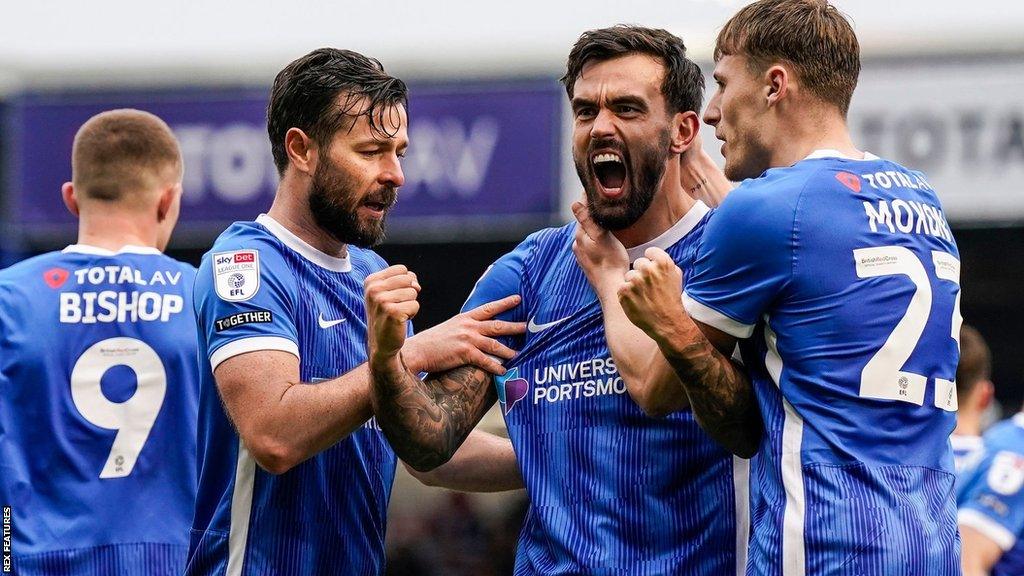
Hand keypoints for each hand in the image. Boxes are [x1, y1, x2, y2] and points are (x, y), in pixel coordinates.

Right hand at [365, 265, 421, 363]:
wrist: (381, 343)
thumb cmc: (387, 315)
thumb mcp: (389, 293)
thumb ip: (404, 281)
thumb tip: (416, 285)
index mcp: (371, 281)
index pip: (402, 269)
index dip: (405, 283)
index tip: (394, 296)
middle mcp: (374, 289)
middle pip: (409, 279)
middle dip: (408, 293)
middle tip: (396, 306)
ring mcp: (381, 301)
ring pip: (413, 292)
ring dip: (410, 304)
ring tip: (397, 314)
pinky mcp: (392, 312)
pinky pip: (415, 305)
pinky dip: (412, 314)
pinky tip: (400, 321)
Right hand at [404, 295, 524, 375]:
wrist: (417, 351)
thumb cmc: (430, 342)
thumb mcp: (449, 328)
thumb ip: (463, 328)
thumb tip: (475, 332)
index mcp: (464, 318)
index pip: (489, 308)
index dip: (505, 303)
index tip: (518, 298)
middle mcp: (468, 326)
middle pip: (497, 325)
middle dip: (515, 326)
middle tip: (528, 327)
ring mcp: (467, 339)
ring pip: (495, 344)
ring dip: (509, 350)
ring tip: (520, 354)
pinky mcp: (465, 353)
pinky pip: (486, 361)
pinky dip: (496, 366)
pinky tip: (504, 371)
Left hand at [571, 201, 628, 296]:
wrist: (613, 289)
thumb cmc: (611, 262)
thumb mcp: (601, 237)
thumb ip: (587, 220)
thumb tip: (575, 203)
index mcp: (579, 236)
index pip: (582, 211)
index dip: (590, 199)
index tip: (596, 187)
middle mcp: (578, 245)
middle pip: (585, 223)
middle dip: (592, 212)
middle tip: (603, 199)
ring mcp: (583, 256)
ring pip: (588, 235)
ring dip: (594, 226)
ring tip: (605, 217)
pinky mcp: (590, 263)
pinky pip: (592, 245)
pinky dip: (597, 238)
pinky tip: (605, 239)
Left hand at [618, 247, 687, 342]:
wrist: (667, 323)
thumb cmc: (672, 299)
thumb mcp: (676, 276)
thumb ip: (665, 263)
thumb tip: (654, 256)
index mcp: (663, 263)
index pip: (650, 251)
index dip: (651, 261)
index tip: (654, 272)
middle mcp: (648, 269)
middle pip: (638, 262)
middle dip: (642, 272)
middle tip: (649, 287)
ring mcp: (635, 280)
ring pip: (629, 275)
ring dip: (634, 284)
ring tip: (644, 296)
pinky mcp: (624, 291)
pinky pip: (622, 287)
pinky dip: (627, 294)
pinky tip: (637, 302)